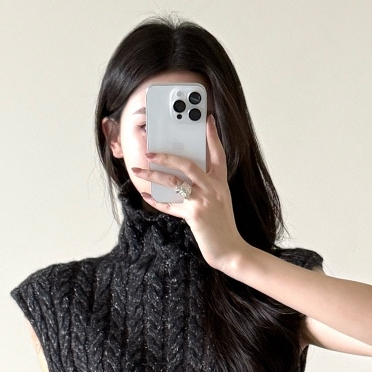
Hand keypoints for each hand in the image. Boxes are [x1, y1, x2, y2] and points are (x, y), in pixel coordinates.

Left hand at [129, 116, 246, 271]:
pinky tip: (145, 195)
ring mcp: (204, 201)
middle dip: (167, 154)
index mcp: (220, 183)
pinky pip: (171, 205)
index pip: (218, 153)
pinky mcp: (195, 215)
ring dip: (153, 175)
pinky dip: (156, 200)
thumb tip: (183, 178)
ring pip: (175, 181)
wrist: (232, 251)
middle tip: (150, 151)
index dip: (213, 135)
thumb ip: (206, 187)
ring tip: (139, 171)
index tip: (207, 119)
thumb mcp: (220, 202)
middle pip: (188, 163)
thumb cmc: (223, 227)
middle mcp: (213, 188)